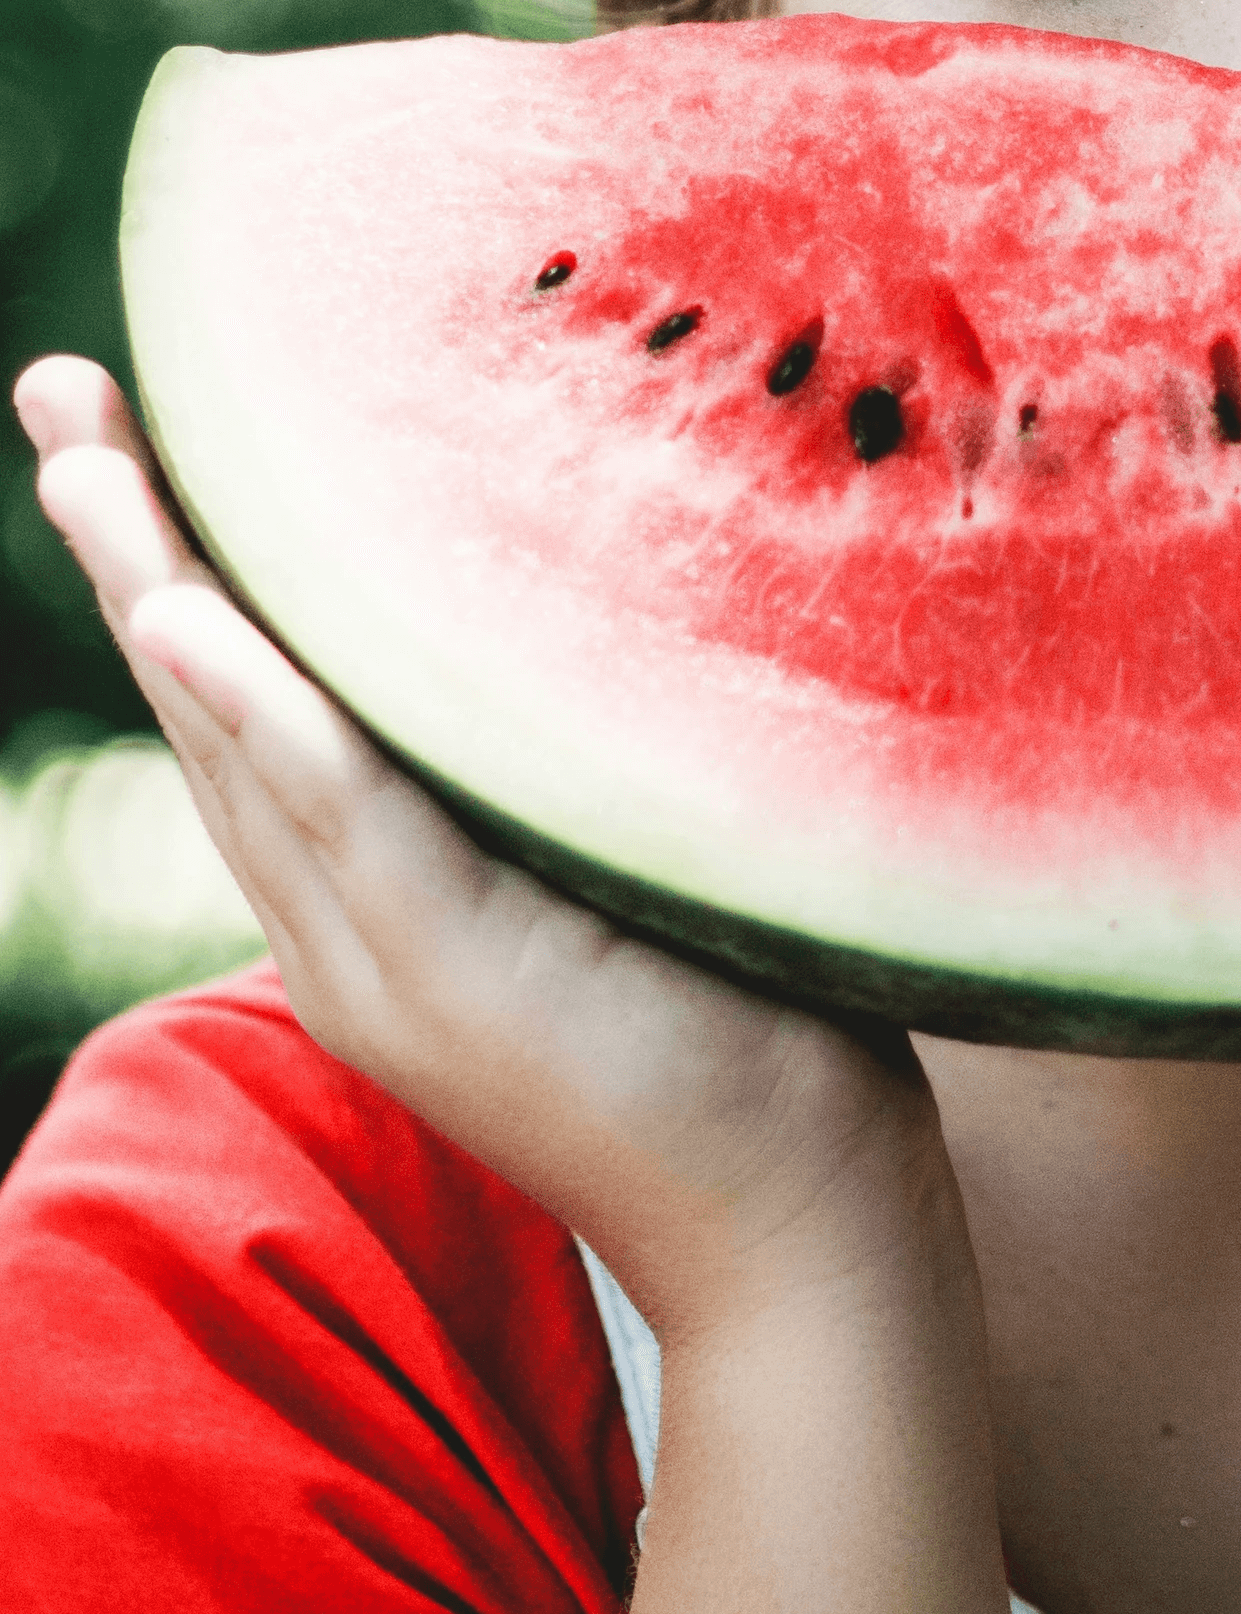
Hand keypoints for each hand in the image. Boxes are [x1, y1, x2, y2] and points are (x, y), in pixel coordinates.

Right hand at [14, 355, 951, 1344]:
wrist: (795, 1223)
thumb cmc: (746, 1024)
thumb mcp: (625, 864)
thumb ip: (564, 765)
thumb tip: (599, 597)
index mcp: (377, 900)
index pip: (254, 707)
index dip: (183, 568)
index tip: (133, 428)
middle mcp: (348, 929)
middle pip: (212, 706)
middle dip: (134, 546)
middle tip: (63, 390)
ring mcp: (388, 962)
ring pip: (245, 749)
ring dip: (162, 594)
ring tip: (89, 460)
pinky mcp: (459, 977)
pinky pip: (343, 821)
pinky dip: (263, 718)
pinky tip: (196, 622)